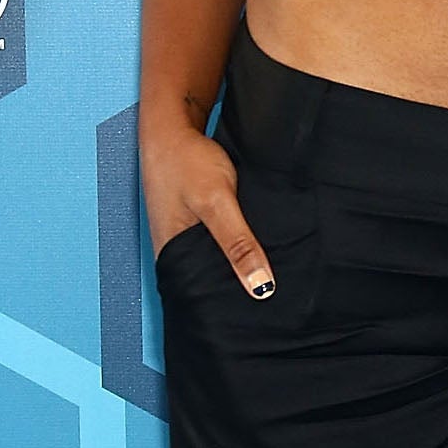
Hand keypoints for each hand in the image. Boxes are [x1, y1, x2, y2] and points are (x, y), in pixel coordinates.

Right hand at [140, 114, 276, 298]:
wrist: (174, 125)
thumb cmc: (186, 161)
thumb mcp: (216, 202)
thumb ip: (237, 244)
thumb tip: (260, 287)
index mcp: (172, 257)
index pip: (202, 298)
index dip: (228, 309)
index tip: (259, 321)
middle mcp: (177, 252)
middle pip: (212, 283)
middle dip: (239, 292)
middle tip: (275, 304)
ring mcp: (187, 236)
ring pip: (219, 262)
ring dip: (241, 267)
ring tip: (275, 283)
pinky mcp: (199, 221)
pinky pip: (222, 243)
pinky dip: (239, 247)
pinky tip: (260, 249)